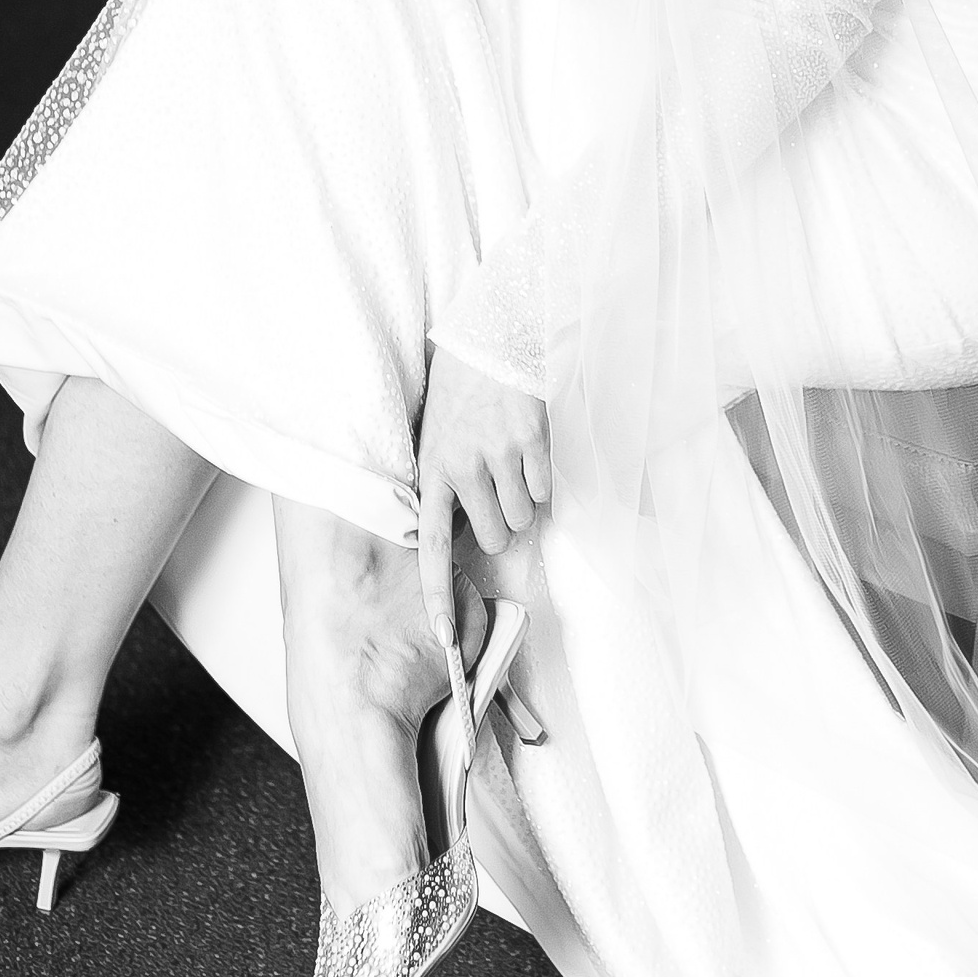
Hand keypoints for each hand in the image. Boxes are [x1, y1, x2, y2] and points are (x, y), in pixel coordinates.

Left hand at [413, 347, 550, 651]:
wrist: (489, 338)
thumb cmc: (460, 395)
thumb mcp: (435, 440)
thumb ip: (443, 487)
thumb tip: (458, 538)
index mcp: (432, 472)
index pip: (432, 548)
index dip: (439, 595)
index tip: (445, 637)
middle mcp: (462, 467)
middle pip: (496, 536)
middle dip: (504, 519)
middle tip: (499, 484)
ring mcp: (498, 454)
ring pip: (526, 515)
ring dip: (526, 497)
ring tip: (512, 458)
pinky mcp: (531, 439)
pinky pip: (546, 488)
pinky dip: (544, 476)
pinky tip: (529, 446)